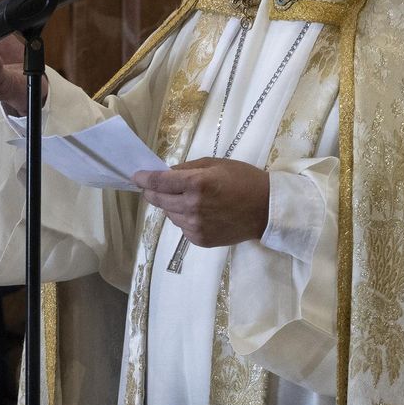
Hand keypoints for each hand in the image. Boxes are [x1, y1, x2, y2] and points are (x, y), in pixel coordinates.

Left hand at [133, 157, 268, 247]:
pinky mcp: (200, 240)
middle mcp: (192, 207)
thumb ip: (188, 169)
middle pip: (158, 200)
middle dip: (152, 191)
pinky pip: (182, 226)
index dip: (143, 179)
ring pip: (169, 214)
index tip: (136, 177)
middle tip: (151, 186)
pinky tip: (199, 212)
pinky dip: (183, 218)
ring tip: (186, 199)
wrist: (267, 210)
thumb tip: (167, 174)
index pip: (158, 182)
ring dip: (170, 205)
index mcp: (196, 184)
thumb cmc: (243, 180)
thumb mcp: (216, 164)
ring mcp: (195, 226)